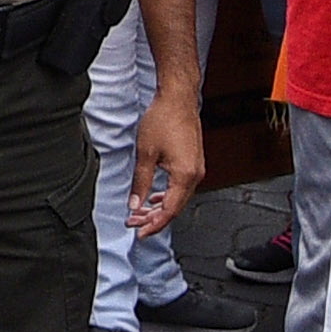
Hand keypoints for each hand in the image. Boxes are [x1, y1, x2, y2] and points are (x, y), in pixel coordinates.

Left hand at [130, 91, 208, 238]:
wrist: (177, 99)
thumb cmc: (163, 119)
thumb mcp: (145, 153)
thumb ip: (140, 182)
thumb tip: (134, 203)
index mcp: (185, 175)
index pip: (169, 210)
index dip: (154, 224)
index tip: (139, 232)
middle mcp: (195, 175)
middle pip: (175, 207)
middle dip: (154, 218)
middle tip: (134, 223)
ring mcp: (196, 169)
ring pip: (178, 198)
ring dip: (160, 207)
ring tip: (140, 213)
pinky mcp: (193, 163)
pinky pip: (181, 188)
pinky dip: (167, 196)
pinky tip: (155, 198)